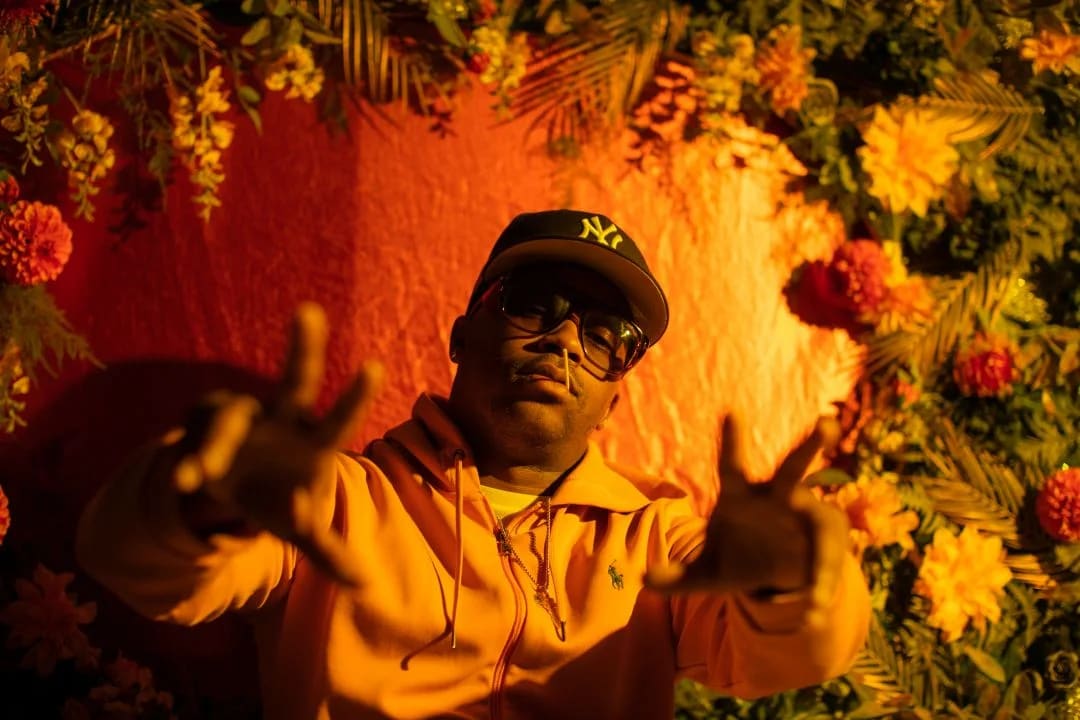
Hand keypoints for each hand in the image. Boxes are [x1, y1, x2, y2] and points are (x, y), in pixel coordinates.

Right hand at [170, 302, 382, 586]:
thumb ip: (328, 551)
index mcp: (311, 441)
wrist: (226, 488)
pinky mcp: (198, 426)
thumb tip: (363, 585)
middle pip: (294, 379)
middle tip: (311, 311)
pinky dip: (185, 461)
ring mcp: (238, 417)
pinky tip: (181, 480)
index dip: (355, 396)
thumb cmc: (275, 499)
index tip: (376, 366)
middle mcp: (278, 419)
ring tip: (202, 477)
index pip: (338, 418)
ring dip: (216, 444)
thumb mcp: (299, 529)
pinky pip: (190, 439)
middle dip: (303, 347)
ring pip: (229, 418)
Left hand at [646, 415, 847, 625]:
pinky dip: (820, 590)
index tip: (732, 412)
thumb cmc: (739, 558)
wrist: (776, 577)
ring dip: (823, 521)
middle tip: (825, 424)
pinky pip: (826, 566)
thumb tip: (643, 579)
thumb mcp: (708, 572)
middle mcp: (779, 499)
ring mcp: (808, 520)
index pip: (733, 466)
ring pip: (821, 515)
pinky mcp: (828, 547)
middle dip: (809, 446)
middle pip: (793, 469)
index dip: (732, 441)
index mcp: (742, 496)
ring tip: (816, 520)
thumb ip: (677, 576)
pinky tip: (813, 615)